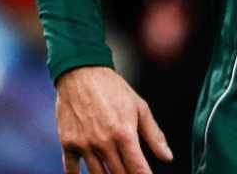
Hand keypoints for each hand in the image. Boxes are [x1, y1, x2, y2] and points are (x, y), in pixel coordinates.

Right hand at [55, 65, 173, 173]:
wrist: (81, 73)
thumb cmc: (114, 89)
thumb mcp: (140, 107)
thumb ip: (154, 135)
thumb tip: (168, 158)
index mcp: (124, 133)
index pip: (137, 168)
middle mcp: (104, 142)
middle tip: (131, 173)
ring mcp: (84, 144)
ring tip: (116, 173)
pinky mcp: (68, 143)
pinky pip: (71, 170)